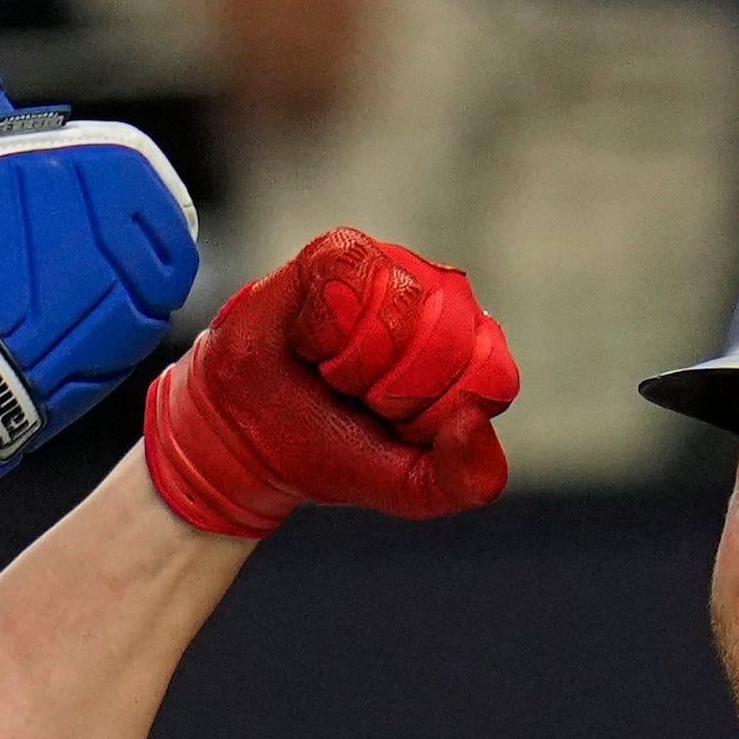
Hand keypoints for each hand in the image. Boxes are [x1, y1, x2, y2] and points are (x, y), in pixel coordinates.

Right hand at [142, 230, 514, 540]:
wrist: (246, 436)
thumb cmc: (332, 448)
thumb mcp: (409, 489)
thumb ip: (465, 479)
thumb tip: (473, 424)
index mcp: (474, 355)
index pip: (492, 378)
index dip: (434, 415)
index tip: (394, 425)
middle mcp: (445, 302)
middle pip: (449, 338)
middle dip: (392, 389)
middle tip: (358, 397)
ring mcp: (395, 268)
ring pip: (401, 305)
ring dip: (351, 361)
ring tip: (332, 370)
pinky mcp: (341, 250)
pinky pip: (348, 278)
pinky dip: (319, 328)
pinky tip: (309, 342)